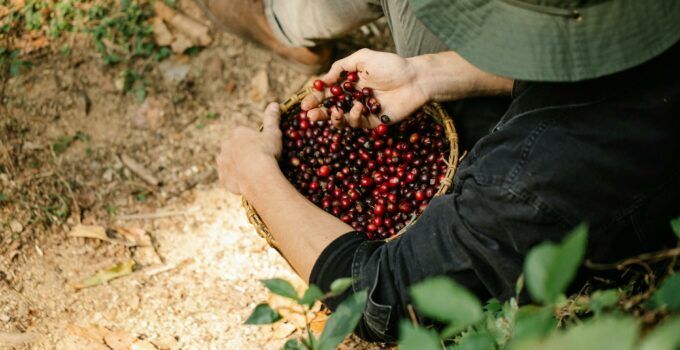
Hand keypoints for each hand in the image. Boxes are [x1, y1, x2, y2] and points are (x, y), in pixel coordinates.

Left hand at [216, 103, 281, 194]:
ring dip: (237, 165)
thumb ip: (272, 118)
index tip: (261, 148)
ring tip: (251, 172)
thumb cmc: (266, 151)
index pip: (242, 134)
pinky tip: (246, 181)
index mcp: (237, 133)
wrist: (257, 175)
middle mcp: (226, 146)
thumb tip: (274, 104)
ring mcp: (222, 162)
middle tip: (256, 160)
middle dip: (242, 152)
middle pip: (233, 147)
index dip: (252, 141)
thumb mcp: (273, 133)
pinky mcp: (223, 177)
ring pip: (229, 162)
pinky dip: (235, 179)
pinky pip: (228, 177)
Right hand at [301, 50, 512, 128]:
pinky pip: (358, 124)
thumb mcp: (363, 59)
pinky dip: (355, 117)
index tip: (304, 103)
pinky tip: (358, 108)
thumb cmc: (391, 65)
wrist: (415, 79)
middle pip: (330, 109)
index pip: (327, 94)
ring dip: (333, 118)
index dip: (314, 98)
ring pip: (341, 120)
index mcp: (349, 85)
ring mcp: (363, 112)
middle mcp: (353, 100)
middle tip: (309, 114)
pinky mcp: (373, 123)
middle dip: (318, 112)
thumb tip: (323, 80)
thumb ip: (341, 67)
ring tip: (334, 111)